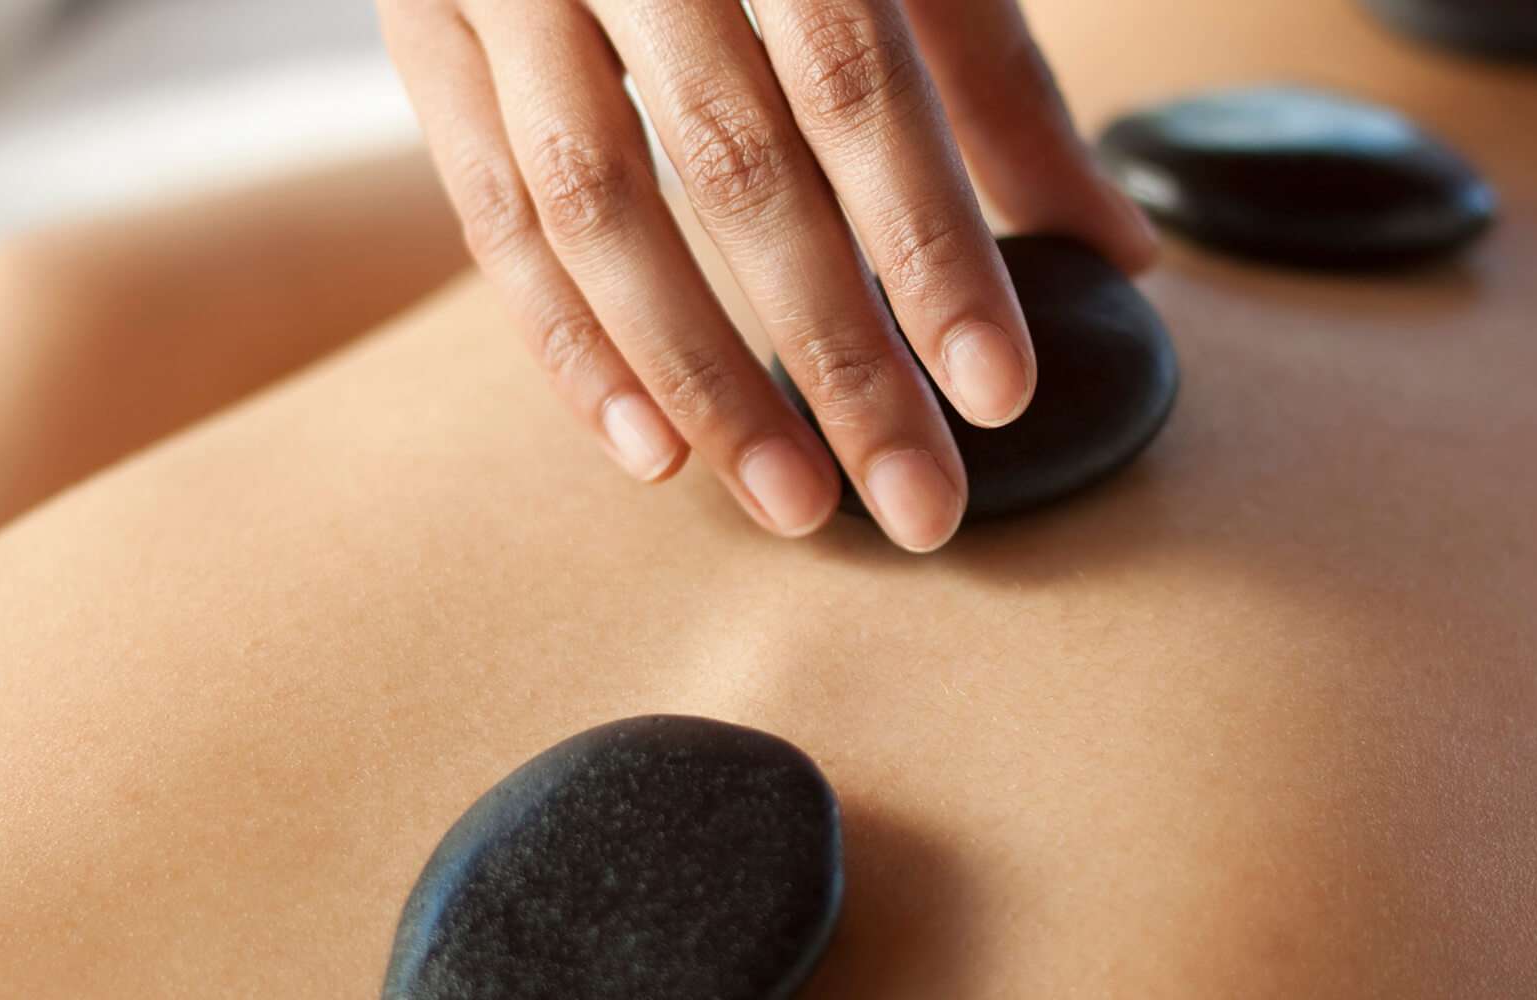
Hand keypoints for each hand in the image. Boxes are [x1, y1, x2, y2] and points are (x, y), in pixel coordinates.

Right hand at [379, 0, 1157, 551]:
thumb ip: (989, 70)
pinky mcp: (421, 22)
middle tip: (919, 500)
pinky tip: (652, 450)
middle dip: (835, 351)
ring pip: (592, 203)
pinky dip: (567, 342)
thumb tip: (1115, 247)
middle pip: (733, 164)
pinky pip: (486, 207)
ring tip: (795, 502)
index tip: (996, 390)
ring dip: (698, 375)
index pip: (854, 82)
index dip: (930, 245)